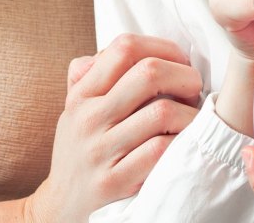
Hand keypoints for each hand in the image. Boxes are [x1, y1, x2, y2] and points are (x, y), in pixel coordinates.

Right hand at [23, 35, 203, 222]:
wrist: (59, 209)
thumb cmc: (81, 151)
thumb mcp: (76, 110)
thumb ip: (94, 75)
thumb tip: (126, 46)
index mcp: (82, 95)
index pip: (125, 47)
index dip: (164, 47)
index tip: (181, 61)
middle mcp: (87, 119)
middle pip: (149, 73)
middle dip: (185, 76)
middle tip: (194, 90)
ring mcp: (100, 151)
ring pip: (162, 112)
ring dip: (191, 114)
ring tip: (194, 120)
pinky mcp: (114, 182)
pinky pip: (161, 151)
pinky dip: (182, 143)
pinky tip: (184, 145)